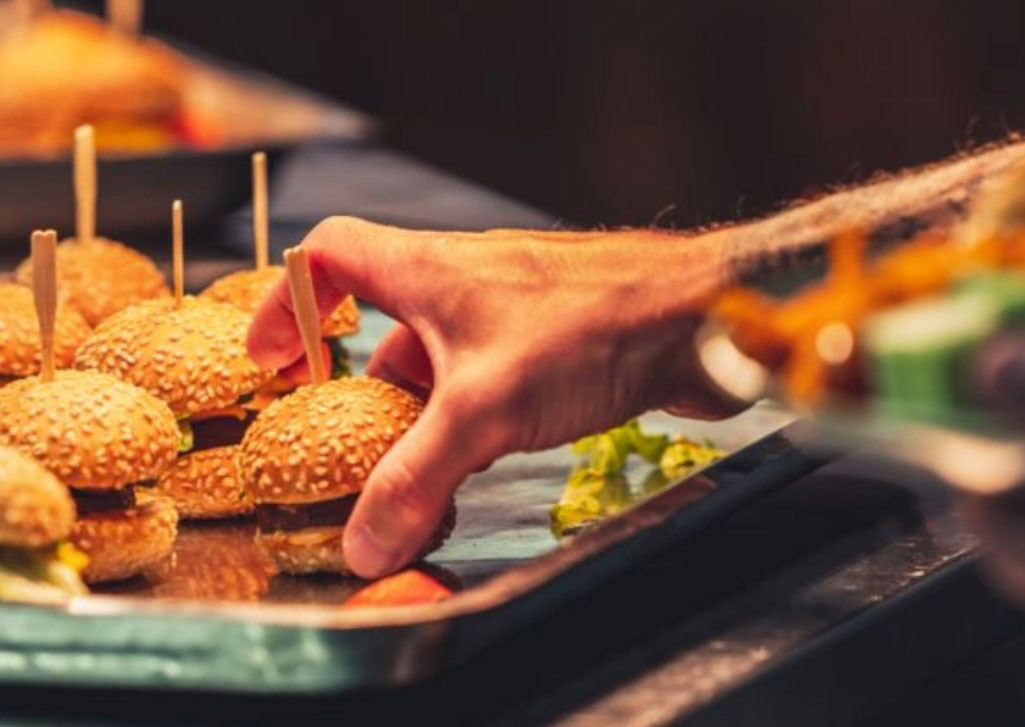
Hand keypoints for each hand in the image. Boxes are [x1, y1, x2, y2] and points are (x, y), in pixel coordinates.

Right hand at [247, 217, 743, 577]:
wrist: (705, 318)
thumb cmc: (595, 328)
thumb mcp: (484, 409)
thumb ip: (416, 478)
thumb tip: (364, 540)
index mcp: (428, 269)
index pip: (330, 253)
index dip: (288, 298)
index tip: (271, 360)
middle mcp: (464, 280)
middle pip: (382, 319)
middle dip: (358, 382)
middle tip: (345, 439)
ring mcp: (511, 309)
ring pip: (439, 356)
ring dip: (419, 409)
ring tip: (413, 469)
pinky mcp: (550, 341)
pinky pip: (487, 375)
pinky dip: (468, 415)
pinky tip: (479, 458)